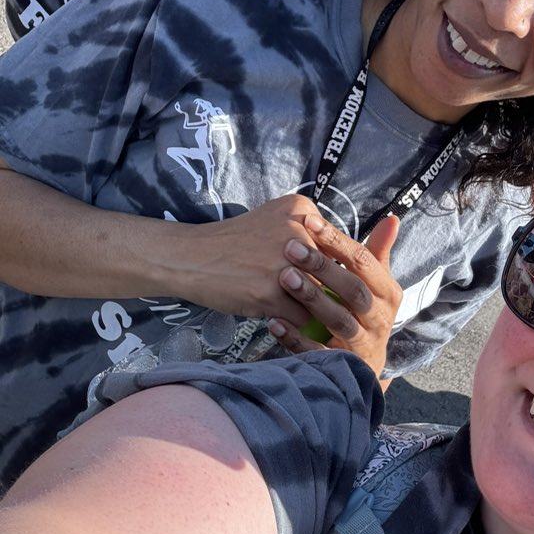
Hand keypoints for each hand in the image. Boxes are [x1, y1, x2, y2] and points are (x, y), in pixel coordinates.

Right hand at [177, 194, 327, 324]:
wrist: (192, 256)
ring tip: (298, 309)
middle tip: (315, 300)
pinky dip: (294, 322)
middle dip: (326, 290)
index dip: (332, 268)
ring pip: (320, 298)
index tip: (324, 279)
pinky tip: (280, 315)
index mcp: (303, 211)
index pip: (338, 247)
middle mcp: (298, 233)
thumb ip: (309, 231)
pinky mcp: (271, 294)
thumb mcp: (275, 218)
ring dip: (311, 308)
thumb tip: (341, 264)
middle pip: (332, 274)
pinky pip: (302, 318)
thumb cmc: (236, 241)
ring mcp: (285, 265)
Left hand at [266, 214, 401, 376]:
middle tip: (290, 247)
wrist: (368, 365)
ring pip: (339, 321)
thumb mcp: (376, 285)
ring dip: (312, 299)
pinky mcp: (344, 367)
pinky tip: (274, 321)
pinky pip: (320, 353)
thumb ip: (377, 253)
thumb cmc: (366, 313)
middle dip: (322, 268)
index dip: (337, 241)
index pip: (364, 262)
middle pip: (353, 290)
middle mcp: (380, 319)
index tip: (309, 221)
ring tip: (284, 277)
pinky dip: (296, 338)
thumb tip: (392, 219)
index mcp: (388, 293)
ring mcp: (363, 344)